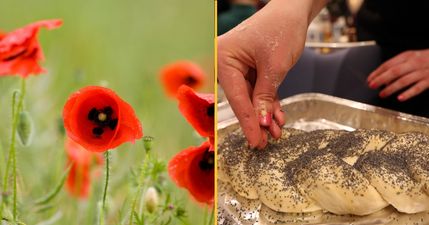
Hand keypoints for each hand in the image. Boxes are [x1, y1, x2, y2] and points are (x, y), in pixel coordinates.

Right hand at [218, 0, 325, 148]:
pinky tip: (277, 117)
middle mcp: (225, 63)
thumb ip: (265, 96)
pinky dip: (267, 102)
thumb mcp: (275, 66)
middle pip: (241, 99)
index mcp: (224, 58)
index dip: (248, 122)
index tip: (255, 142)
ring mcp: (236, 65)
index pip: (237, 98)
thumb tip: (261, 124)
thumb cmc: (282, 27)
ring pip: (250, 97)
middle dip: (257, 120)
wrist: (293, 9)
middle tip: (265, 142)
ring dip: (264, 114)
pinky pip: (256, 90)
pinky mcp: (248, 68)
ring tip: (276, 131)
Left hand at [367, 49, 428, 100]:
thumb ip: (398, 66)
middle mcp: (414, 63)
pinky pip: (418, 87)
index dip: (377, 72)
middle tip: (372, 86)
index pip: (388, 64)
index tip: (369, 79)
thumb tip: (384, 79)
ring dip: (391, 88)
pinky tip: (400, 98)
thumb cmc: (426, 59)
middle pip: (394, 71)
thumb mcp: (411, 58)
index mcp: (408, 56)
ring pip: (404, 80)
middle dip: (381, 79)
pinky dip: (409, 93)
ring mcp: (422, 72)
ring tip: (382, 94)